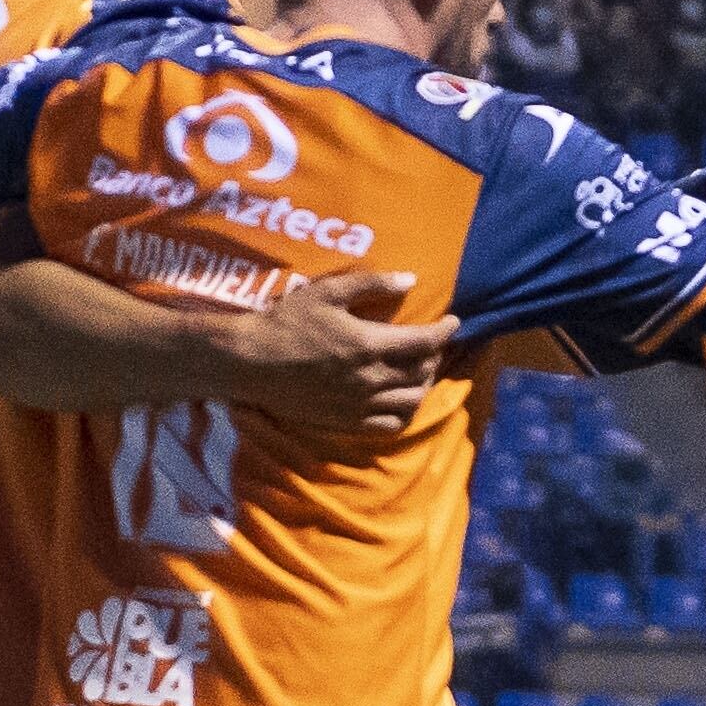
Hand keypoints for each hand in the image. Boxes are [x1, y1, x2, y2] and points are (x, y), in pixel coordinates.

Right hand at [239, 270, 460, 437]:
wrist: (252, 361)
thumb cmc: (287, 321)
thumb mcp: (328, 292)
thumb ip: (372, 284)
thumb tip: (411, 280)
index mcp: (369, 344)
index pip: (425, 342)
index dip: (445, 331)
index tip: (453, 322)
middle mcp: (370, 379)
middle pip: (422, 371)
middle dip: (435, 355)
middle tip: (432, 343)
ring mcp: (360, 404)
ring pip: (411, 401)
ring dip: (424, 385)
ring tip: (421, 371)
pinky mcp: (347, 422)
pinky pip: (390, 425)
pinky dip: (405, 413)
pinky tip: (402, 401)